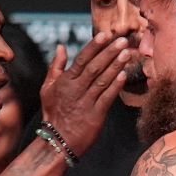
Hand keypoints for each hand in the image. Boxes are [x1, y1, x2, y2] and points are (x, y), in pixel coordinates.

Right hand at [40, 33, 128, 155]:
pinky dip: (116, 86)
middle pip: (95, 67)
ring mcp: (86, 103)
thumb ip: (56, 67)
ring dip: (116, 66)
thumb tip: (61, 47)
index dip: (95, 46)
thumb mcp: (48, 88)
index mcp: (65, 82)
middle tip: (123, 40)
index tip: (106, 34)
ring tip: (127, 53)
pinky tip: (125, 75)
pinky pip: (107, 98)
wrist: (57, 141)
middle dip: (109, 52)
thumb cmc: (53, 113)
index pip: (81, 59)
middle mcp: (76, 90)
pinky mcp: (96, 116)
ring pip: (103, 81)